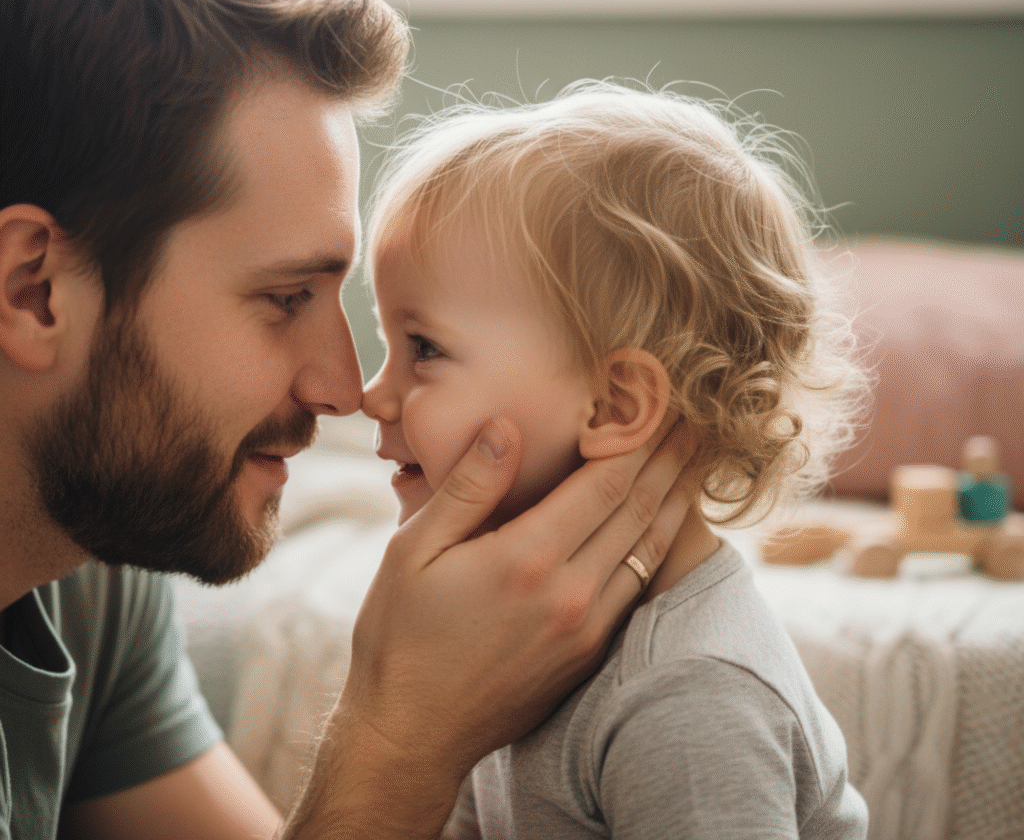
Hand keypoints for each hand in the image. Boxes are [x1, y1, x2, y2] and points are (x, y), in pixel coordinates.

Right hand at [284, 414, 693, 839]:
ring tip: (694, 465)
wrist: (412, 736)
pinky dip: (658, 548)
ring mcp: (585, 630)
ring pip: (648, 551)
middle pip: (637, 510)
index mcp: (526, 558)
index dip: (638, 438)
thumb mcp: (412, 550)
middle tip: (695, 422)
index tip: (659, 403)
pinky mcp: (587, 655)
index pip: (604, 482)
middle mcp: (569, 594)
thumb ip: (468, 487)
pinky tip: (663, 528)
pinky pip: (637, 588)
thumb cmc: (400, 636)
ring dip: (675, 503)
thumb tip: (505, 427)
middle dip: (669, 460)